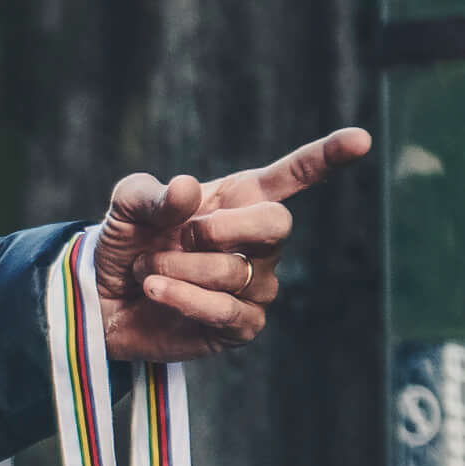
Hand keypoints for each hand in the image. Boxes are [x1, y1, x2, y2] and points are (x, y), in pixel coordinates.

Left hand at [94, 126, 370, 363]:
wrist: (102, 302)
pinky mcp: (241, 325)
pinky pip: (227, 311)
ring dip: (181, 269)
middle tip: (181, 236)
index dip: (327, 157)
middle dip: (224, 228)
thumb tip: (186, 190)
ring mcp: (256, 285)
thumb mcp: (126, 209)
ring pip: (237, 273)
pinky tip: (155, 292)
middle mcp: (258, 242)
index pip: (294, 176)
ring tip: (147, 271)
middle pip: (277, 225)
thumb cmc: (125, 245)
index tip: (361, 140)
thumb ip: (149, 194)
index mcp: (240, 200)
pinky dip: (185, 299)